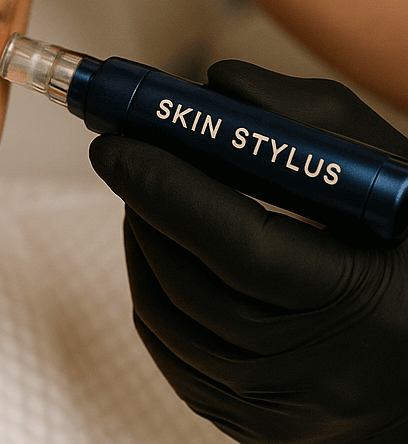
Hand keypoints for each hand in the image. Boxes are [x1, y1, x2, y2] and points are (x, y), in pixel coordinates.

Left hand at [89, 61, 407, 443]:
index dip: (168, 188)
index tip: (116, 140)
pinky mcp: (257, 428)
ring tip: (144, 191)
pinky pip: (174, 353)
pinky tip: (161, 248)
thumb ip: (302, 118)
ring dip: (140, 240)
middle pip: (191, 283)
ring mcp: (287, 409)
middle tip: (122, 150)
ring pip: (169, 318)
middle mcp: (326, 370)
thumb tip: (211, 87)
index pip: (242, 246)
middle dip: (144, 205)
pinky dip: (152, 290)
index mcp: (370, 300)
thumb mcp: (385, 172)